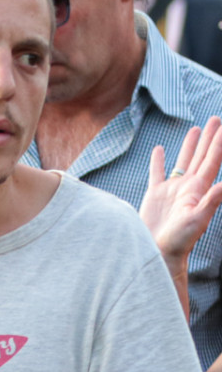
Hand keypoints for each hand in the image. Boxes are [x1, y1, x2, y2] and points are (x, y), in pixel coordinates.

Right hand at [140, 118, 221, 266]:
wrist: (158, 253)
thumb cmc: (179, 240)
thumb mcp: (197, 219)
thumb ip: (212, 199)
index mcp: (199, 189)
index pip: (212, 160)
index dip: (219, 143)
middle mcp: (188, 187)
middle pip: (201, 156)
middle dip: (209, 138)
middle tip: (215, 119)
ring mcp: (172, 190)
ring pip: (183, 161)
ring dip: (189, 146)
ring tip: (195, 129)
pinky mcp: (155, 196)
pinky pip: (157, 173)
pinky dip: (158, 161)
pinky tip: (159, 150)